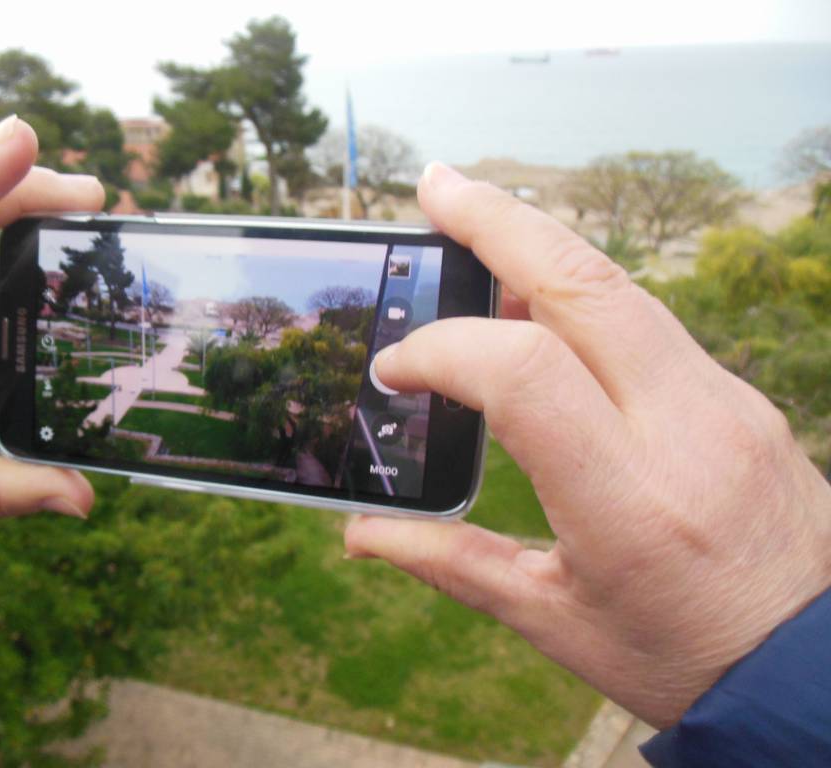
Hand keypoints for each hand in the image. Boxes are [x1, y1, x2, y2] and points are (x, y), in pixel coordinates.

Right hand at [344, 162, 830, 727]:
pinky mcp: (737, 394)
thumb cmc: (681, 656)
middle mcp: (684, 430)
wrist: (816, 664)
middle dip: (499, 222)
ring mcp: (723, 401)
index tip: (395, 370)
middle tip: (435, 185)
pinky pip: (648, 317)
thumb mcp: (553, 622)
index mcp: (627, 503)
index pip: (524, 372)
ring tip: (473, 230)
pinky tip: (537, 304)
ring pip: (622, 285)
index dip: (443, 349)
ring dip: (540, 244)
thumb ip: (451, 565)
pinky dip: (581, 292)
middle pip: (584, 284)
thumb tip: (361, 535)